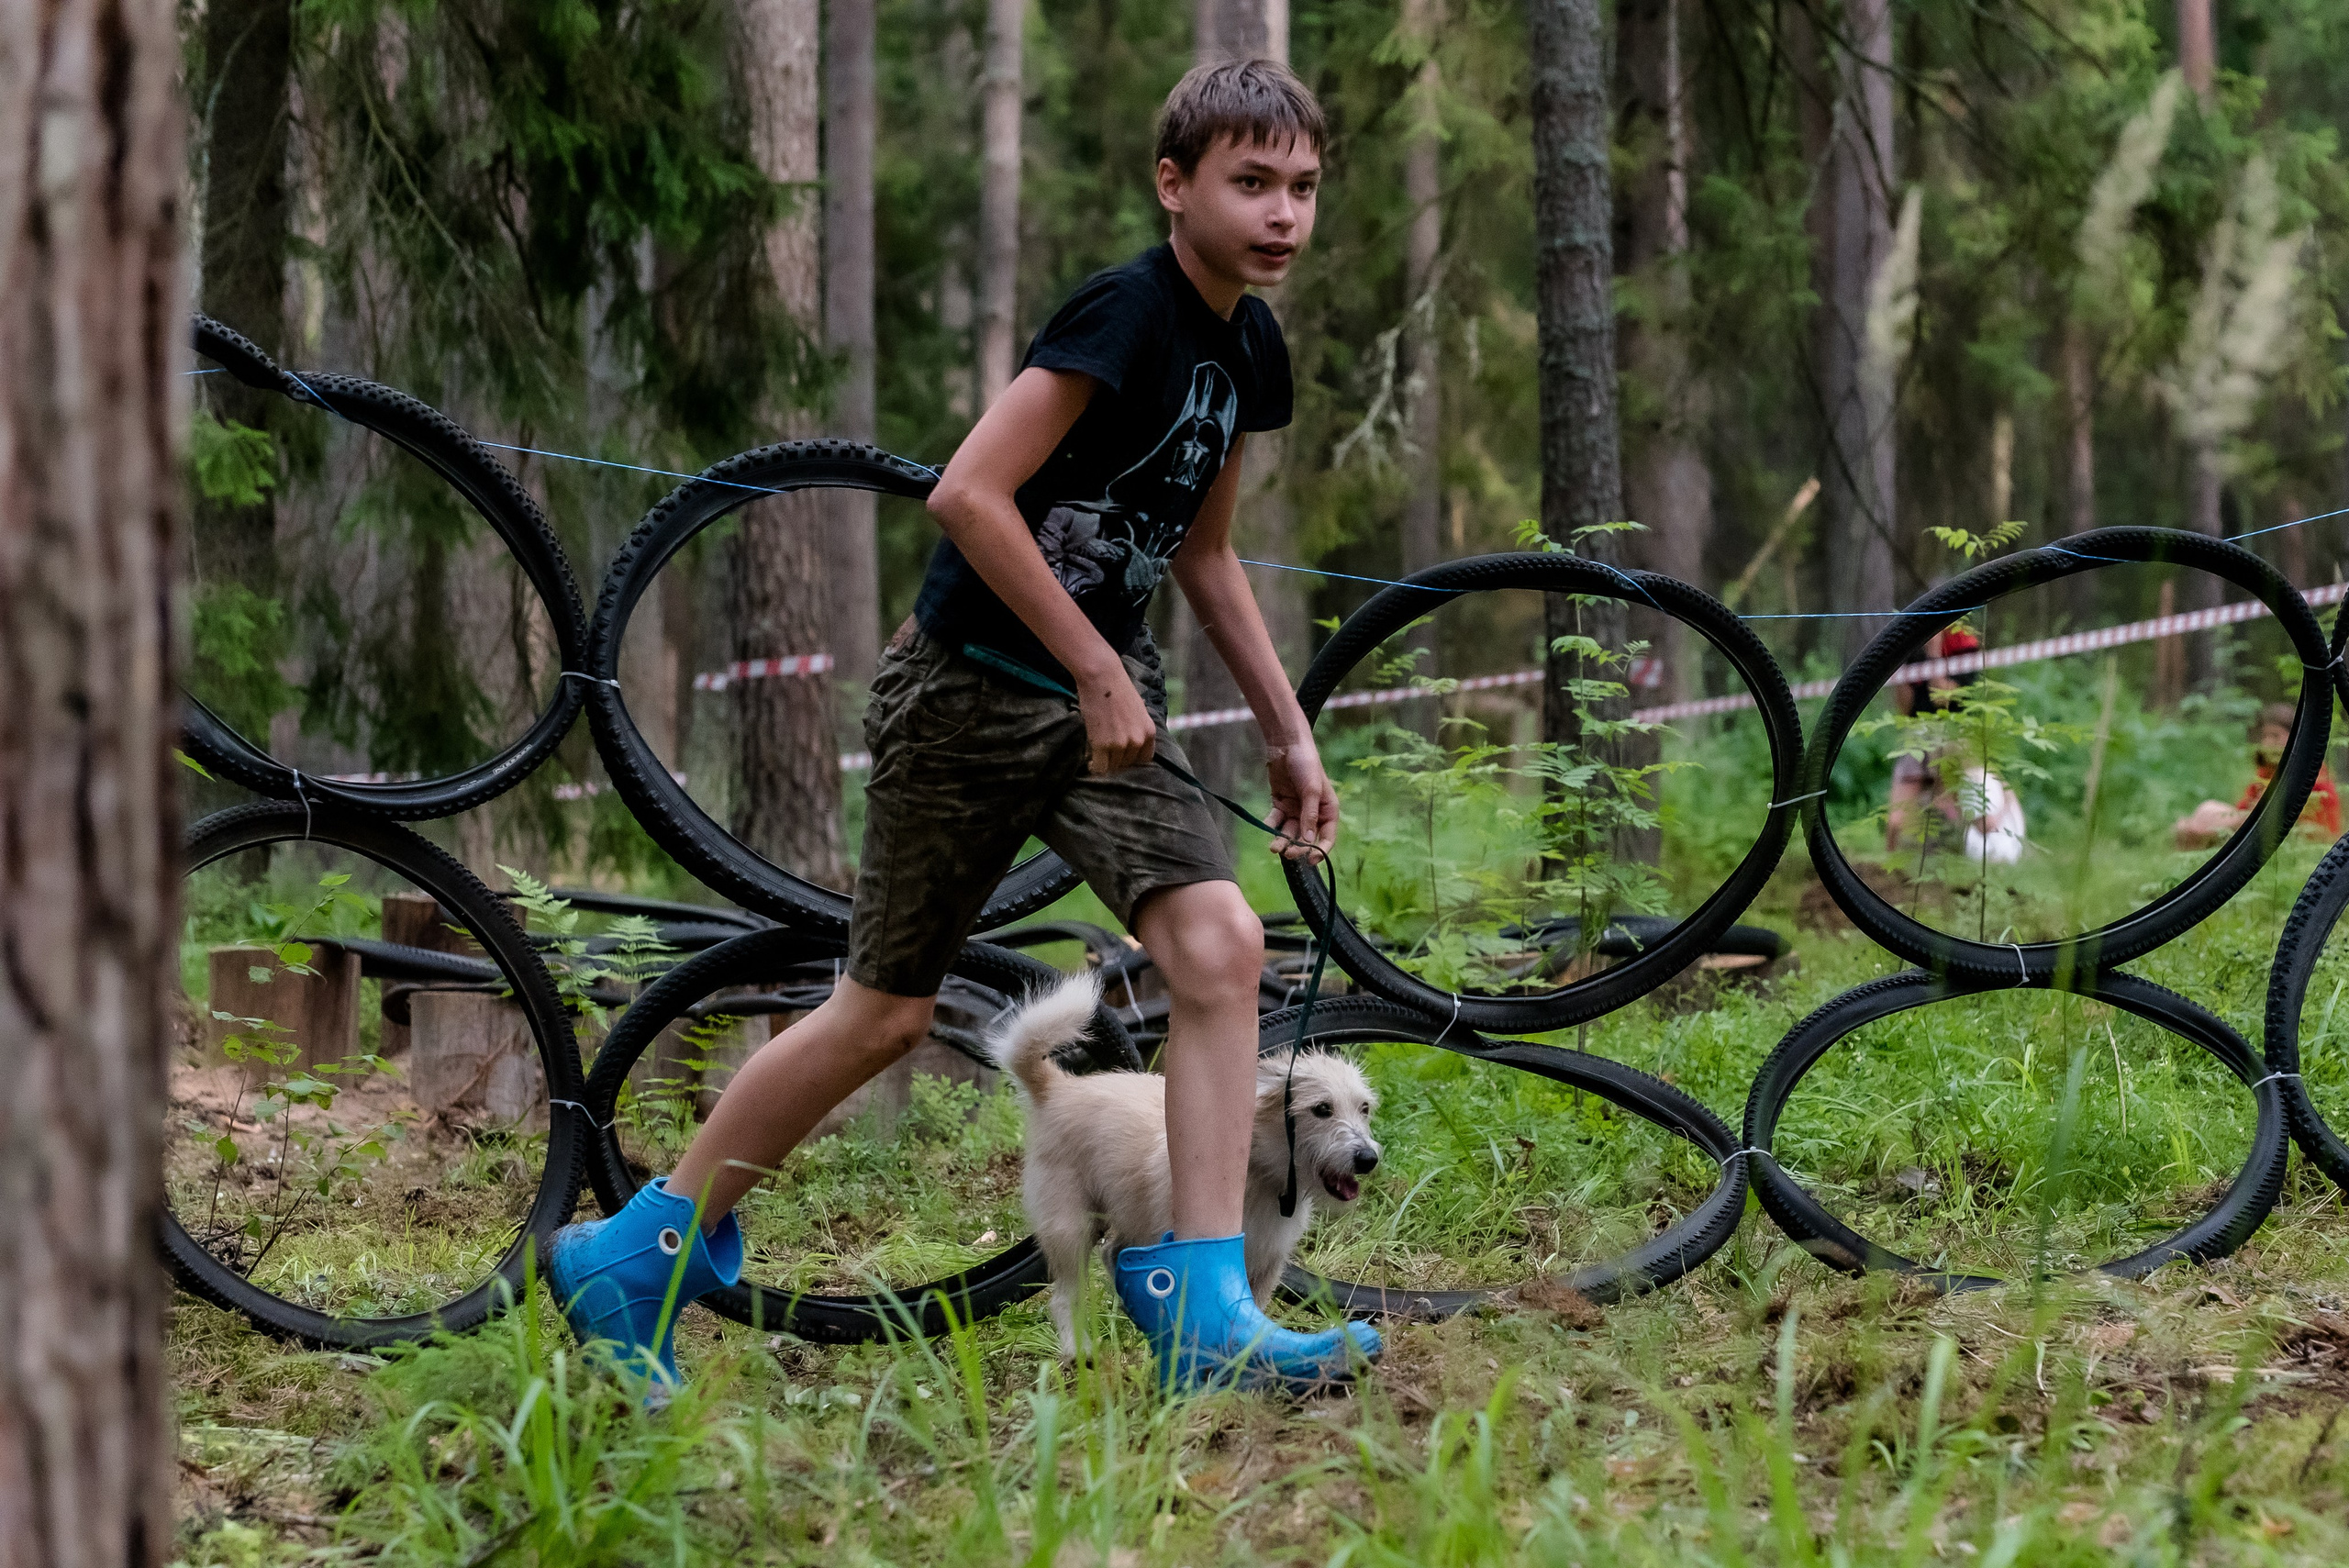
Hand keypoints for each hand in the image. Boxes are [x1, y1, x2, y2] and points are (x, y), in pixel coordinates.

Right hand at [1078, 666, 1155, 773]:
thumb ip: (1138, 728)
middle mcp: (1137, 740)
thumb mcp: (1138, 710)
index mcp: (1149, 732)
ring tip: (1097, 753)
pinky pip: (1099, 767)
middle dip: (1117, 759)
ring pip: (1113, 766)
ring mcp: (1120, 744)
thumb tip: (1131, 743)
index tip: (1122, 755)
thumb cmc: (1117, 689)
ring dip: (1105, 762)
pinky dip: (1094, 766)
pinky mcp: (1102, 745)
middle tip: (1106, 752)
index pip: (1144, 759)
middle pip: (1127, 763)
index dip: (1132, 758)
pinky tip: (1090, 760)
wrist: (1102, 677)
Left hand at [1265, 740, 1338, 861]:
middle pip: (1306, 837)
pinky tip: (1266, 826)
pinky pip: (1276, 820)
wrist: (1286, 745)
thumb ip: (1309, 815)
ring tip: (1273, 847)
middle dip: (1298, 847)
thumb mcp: (1311, 789)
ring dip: (1283, 840)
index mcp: (1328, 809)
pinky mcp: (1281, 804)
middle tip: (1287, 853)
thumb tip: (1308, 840)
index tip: (1312, 861)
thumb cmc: (1306, 764)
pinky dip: (1271, 825)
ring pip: (1290, 831)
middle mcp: (1313, 812)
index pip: (1327, 835)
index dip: (1321, 850)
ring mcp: (1296, 809)